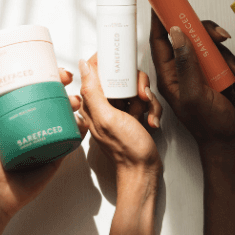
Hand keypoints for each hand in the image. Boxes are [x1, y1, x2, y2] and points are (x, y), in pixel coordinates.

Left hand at [0, 53, 81, 218]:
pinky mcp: (52, 156)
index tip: (50, 65)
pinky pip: (70, 139)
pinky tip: (83, 120)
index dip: (43, 74)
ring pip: (63, 116)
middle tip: (66, 79)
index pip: (30, 87)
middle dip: (63, 86)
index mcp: (9, 114)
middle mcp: (27, 124)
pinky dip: (80, 129)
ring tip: (75, 101)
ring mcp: (42, 139)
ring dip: (74, 104)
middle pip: (51, 98)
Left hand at [78, 54, 162, 176]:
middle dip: (137, 85)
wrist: (143, 169)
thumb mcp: (107, 117)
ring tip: (145, 113)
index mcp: (92, 102)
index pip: (96, 70)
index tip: (125, 66)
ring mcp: (119, 109)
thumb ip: (93, 91)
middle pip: (121, 76)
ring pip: (135, 87)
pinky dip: (151, 109)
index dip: (111, 64)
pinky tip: (149, 121)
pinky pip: (144, 100)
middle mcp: (103, 104)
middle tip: (141, 97)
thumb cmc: (126, 149)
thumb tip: (83, 65)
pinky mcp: (132, 114)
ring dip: (147, 99)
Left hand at [149, 10, 234, 151]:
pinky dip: (233, 64)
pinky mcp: (216, 73)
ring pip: (208, 44)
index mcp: (169, 75)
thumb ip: (185, 63)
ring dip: (224, 55)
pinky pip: (223, 56)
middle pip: (188, 35)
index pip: (160, 40)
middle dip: (205, 34)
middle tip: (218, 37)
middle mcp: (182, 70)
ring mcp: (200, 71)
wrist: (233, 141)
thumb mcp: (195, 94)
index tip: (165, 0)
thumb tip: (175, 32)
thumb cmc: (211, 126)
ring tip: (232, 73)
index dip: (161, 18)